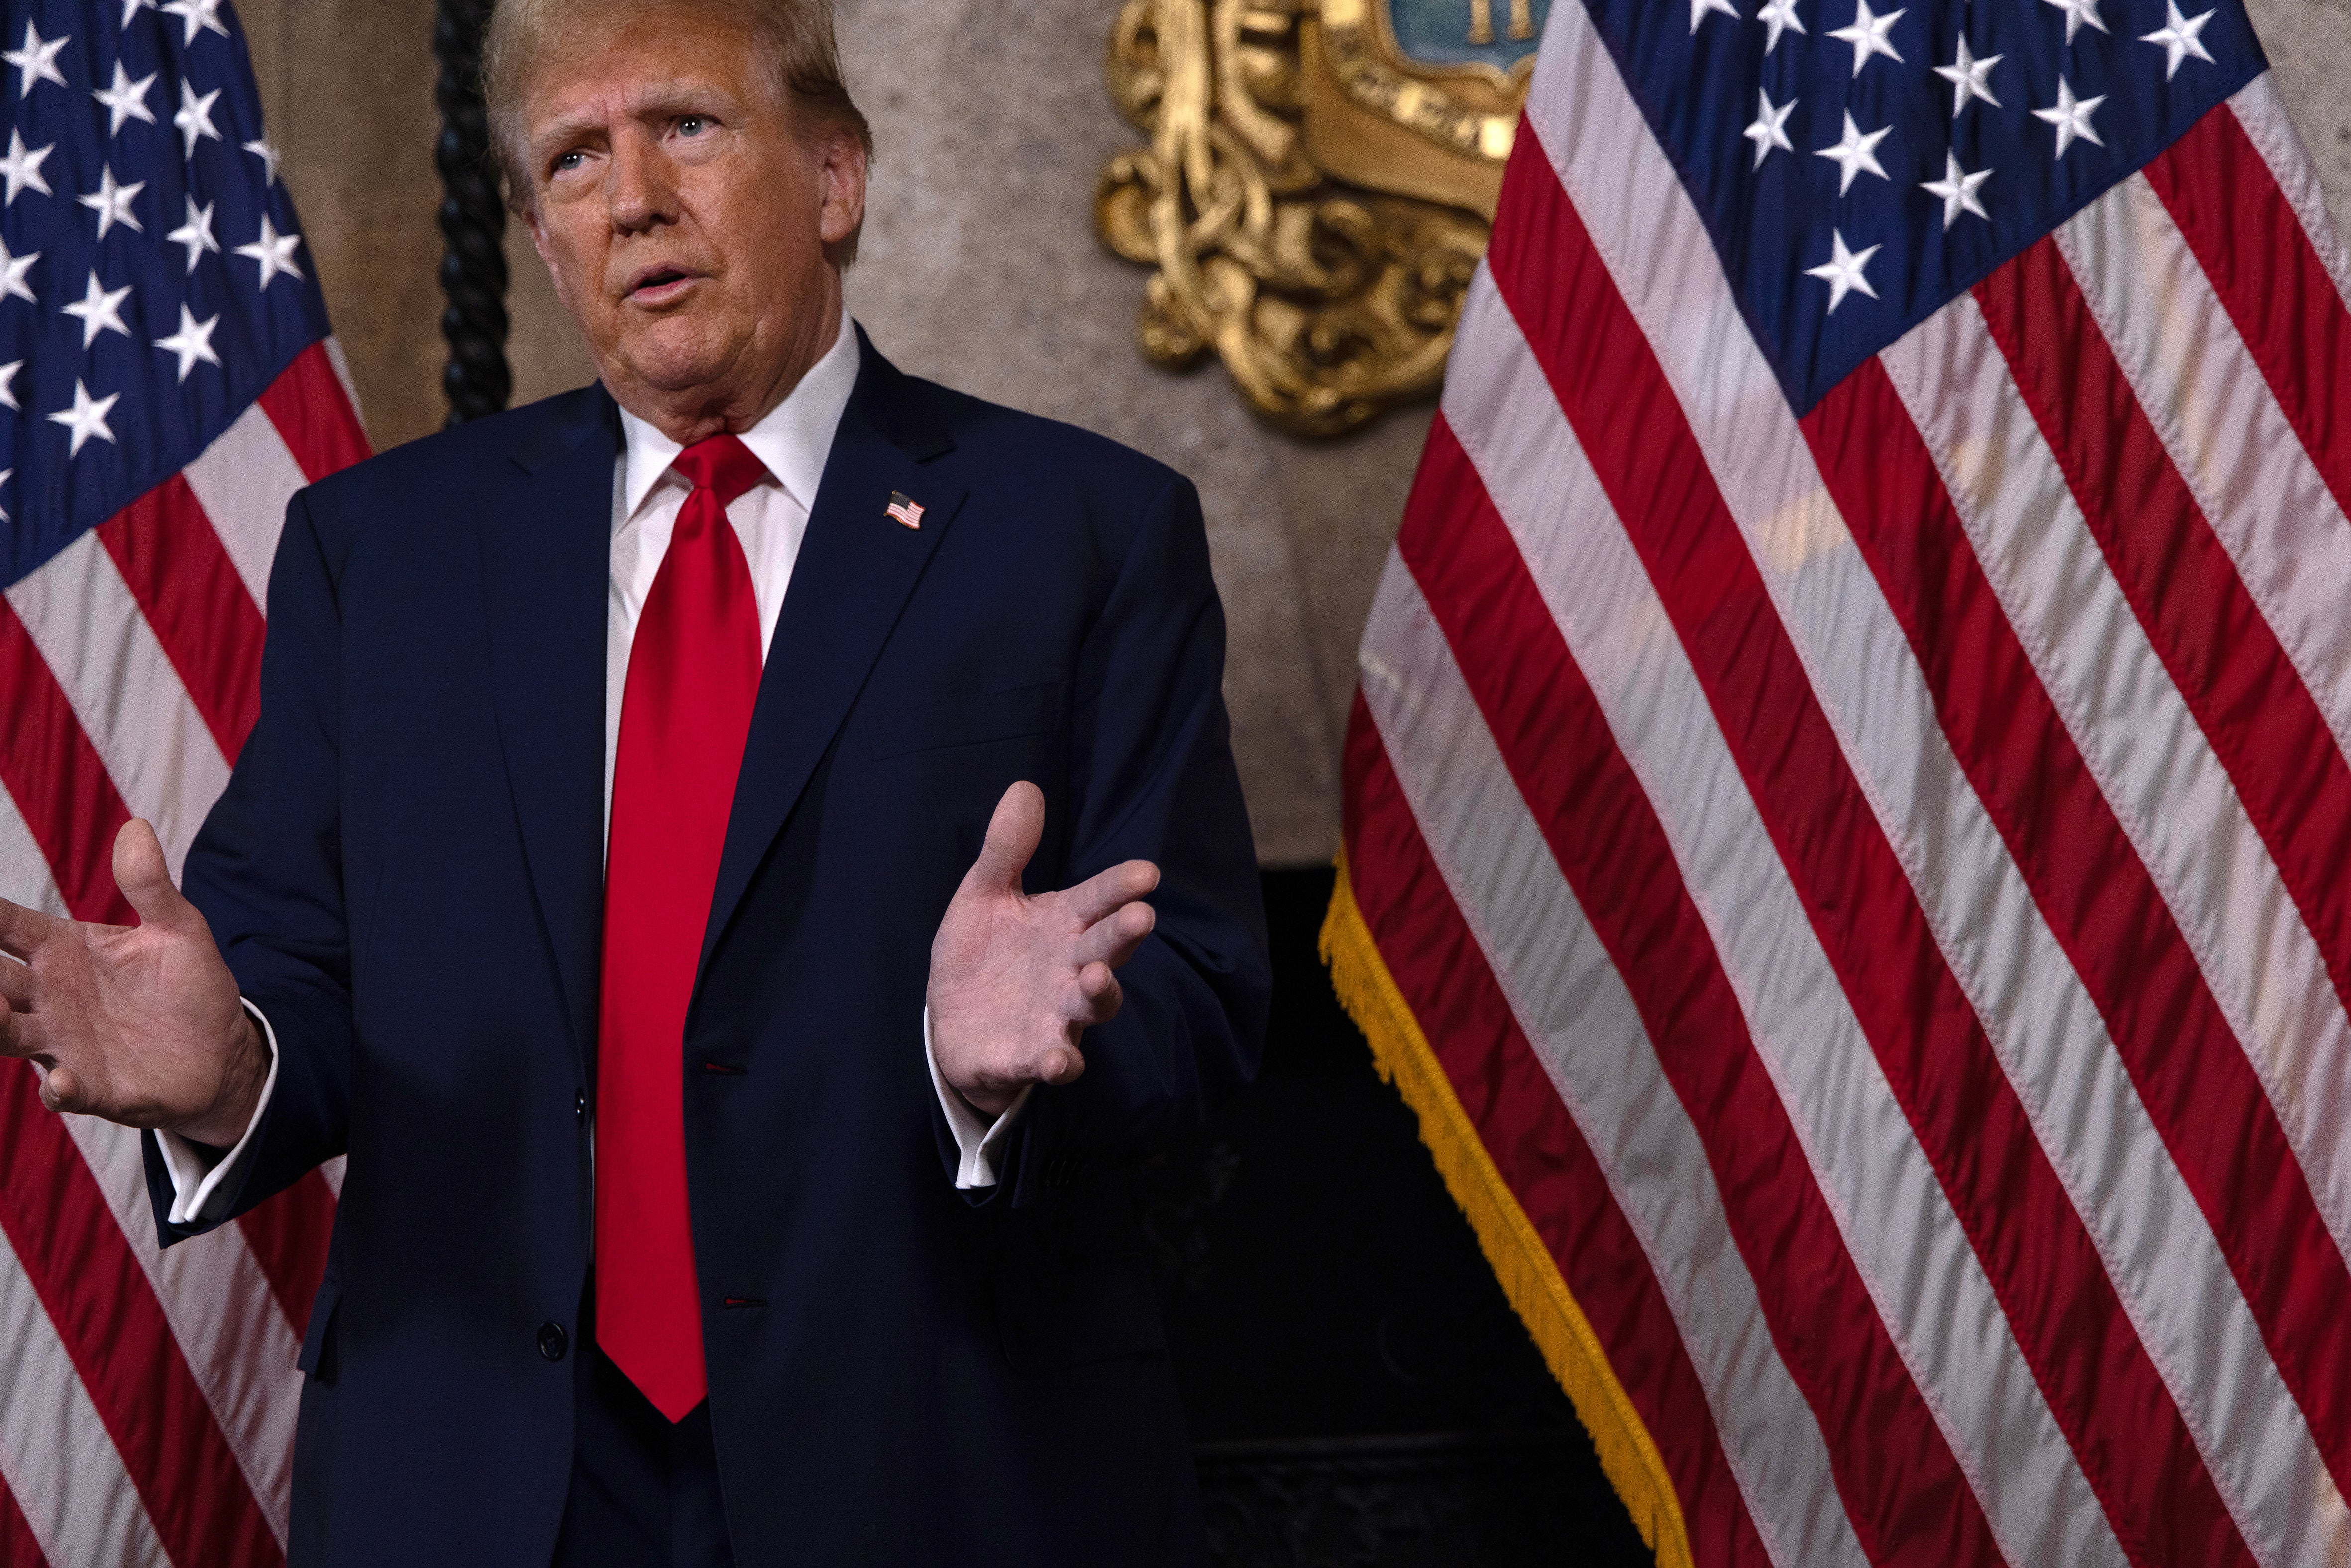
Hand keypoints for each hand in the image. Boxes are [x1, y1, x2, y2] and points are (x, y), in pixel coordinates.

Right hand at [0, 819, 267, 1145]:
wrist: (223, 1050)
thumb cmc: (189, 986)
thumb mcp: (178, 929)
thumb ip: (150, 884)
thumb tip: (136, 827)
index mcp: (63, 951)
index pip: (6, 926)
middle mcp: (49, 997)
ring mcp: (64, 1042)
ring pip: (7, 1034)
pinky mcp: (94, 1086)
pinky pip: (63, 1089)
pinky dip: (58, 1087)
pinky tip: (62, 1080)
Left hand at [927, 782, 1158, 1117]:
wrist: (953, 1021)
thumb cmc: (981, 953)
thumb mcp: (983, 896)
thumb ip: (1006, 850)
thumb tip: (1025, 787)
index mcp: (1064, 923)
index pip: (1099, 898)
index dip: (1121, 886)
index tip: (1146, 873)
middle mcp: (1071, 968)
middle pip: (1107, 948)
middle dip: (1123, 934)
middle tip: (1140, 916)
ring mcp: (1056, 1014)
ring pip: (1092, 1006)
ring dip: (1099, 993)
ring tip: (1095, 977)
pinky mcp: (1030, 1054)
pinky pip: (1051, 1061)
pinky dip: (1058, 1063)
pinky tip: (1057, 1060)